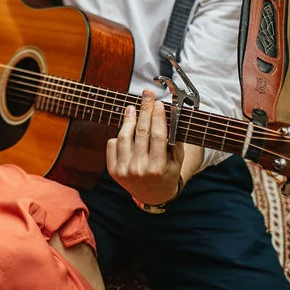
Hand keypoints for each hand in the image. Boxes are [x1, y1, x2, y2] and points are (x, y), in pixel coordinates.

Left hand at [107, 90, 184, 205]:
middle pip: (141, 132)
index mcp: (158, 168)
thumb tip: (170, 115)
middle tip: (147, 94)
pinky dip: (119, 134)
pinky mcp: (113, 170)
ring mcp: (124, 170)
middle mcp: (139, 170)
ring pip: (124, 136)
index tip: (159, 103)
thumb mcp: (177, 161)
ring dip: (128, 119)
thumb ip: (175, 141)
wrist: (152, 195)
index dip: (158, 117)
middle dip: (145, 110)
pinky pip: (113, 144)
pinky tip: (126, 128)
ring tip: (132, 107)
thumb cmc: (167, 173)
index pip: (158, 136)